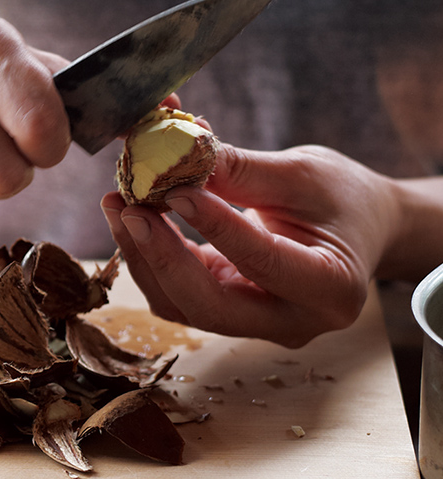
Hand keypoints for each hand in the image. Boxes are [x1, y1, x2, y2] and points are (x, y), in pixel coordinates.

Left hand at [101, 144, 400, 346]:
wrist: (359, 226)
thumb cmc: (344, 197)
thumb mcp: (304, 173)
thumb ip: (244, 169)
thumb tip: (179, 154)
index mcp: (331, 288)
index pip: (263, 262)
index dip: (215, 227)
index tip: (176, 188)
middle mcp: (293, 322)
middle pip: (210, 305)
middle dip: (161, 255)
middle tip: (129, 206)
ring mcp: (257, 324)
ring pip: (184, 305)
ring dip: (143, 256)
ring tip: (119, 204)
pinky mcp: (228, 311)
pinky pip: (180, 294)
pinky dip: (152, 257)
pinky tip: (132, 218)